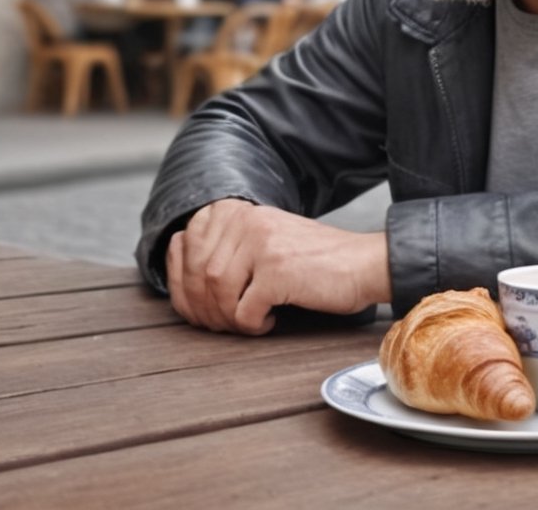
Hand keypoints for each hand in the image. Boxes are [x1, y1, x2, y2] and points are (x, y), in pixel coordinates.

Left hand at [166, 198, 389, 335]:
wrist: (363, 264)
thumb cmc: (312, 261)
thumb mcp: (263, 240)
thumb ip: (223, 247)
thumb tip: (174, 271)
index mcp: (239, 211)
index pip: (184, 245)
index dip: (182, 282)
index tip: (201, 304)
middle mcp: (248, 220)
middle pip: (197, 274)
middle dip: (204, 309)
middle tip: (226, 323)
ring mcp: (262, 244)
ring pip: (215, 293)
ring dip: (227, 319)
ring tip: (248, 322)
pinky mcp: (278, 271)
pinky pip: (243, 311)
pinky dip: (251, 326)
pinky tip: (268, 321)